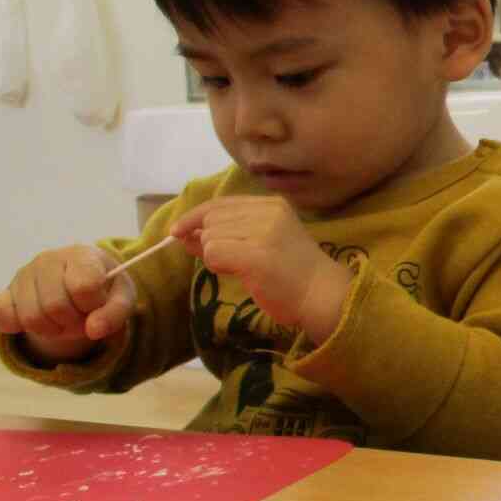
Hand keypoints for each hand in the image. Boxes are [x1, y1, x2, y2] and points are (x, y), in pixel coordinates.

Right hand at [0, 245, 135, 363]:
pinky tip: (40, 321)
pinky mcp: (5, 292)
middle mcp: (48, 259)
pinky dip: (20, 328)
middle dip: (73, 323)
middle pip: (56, 307)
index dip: (93, 305)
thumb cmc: (104, 288)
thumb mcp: (122, 298)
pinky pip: (1, 316)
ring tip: (64, 320)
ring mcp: (23, 275)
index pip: (84, 287)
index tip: (97, 303)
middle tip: (81, 318)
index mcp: (81, 255)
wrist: (81, 283)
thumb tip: (94, 330)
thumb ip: (115, 313)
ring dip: (52, 330)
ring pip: (31, 318)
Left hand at [170, 197, 352, 342]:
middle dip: (207, 240)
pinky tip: (239, 273)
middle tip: (226, 261)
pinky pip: (214, 254)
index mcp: (272, 205)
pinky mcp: (257, 255)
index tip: (177, 231)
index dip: (194, 217)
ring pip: (210, 237)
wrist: (323, 296)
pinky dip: (217, 266)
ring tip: (241, 268)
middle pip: (211, 219)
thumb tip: (184, 233)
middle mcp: (268, 212)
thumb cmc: (293, 274)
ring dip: (214, 256)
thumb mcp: (262, 242)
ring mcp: (263, 232)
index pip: (220, 203)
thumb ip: (227, 234)